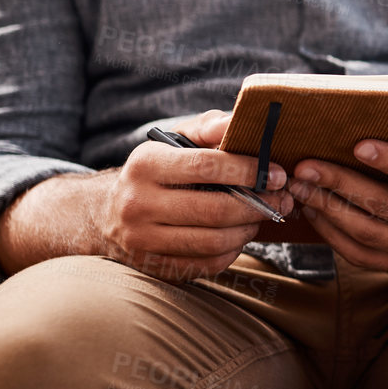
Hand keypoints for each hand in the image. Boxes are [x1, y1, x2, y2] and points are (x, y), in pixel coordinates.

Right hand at [93, 109, 294, 280]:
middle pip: (215, 210)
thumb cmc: (156, 172)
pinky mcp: (153, 266)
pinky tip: (239, 236)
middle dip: (258, 206)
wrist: (106, 214)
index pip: (207, 166)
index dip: (249, 170)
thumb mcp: (174, 141)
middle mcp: (138, 203)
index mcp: (146, 164)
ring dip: (248, 230)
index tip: (277, 174)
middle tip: (281, 200)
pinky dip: (232, 251)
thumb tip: (238, 121)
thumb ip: (208, 128)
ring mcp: (143, 239)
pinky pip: (206, 264)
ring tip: (260, 217)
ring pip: (213, 241)